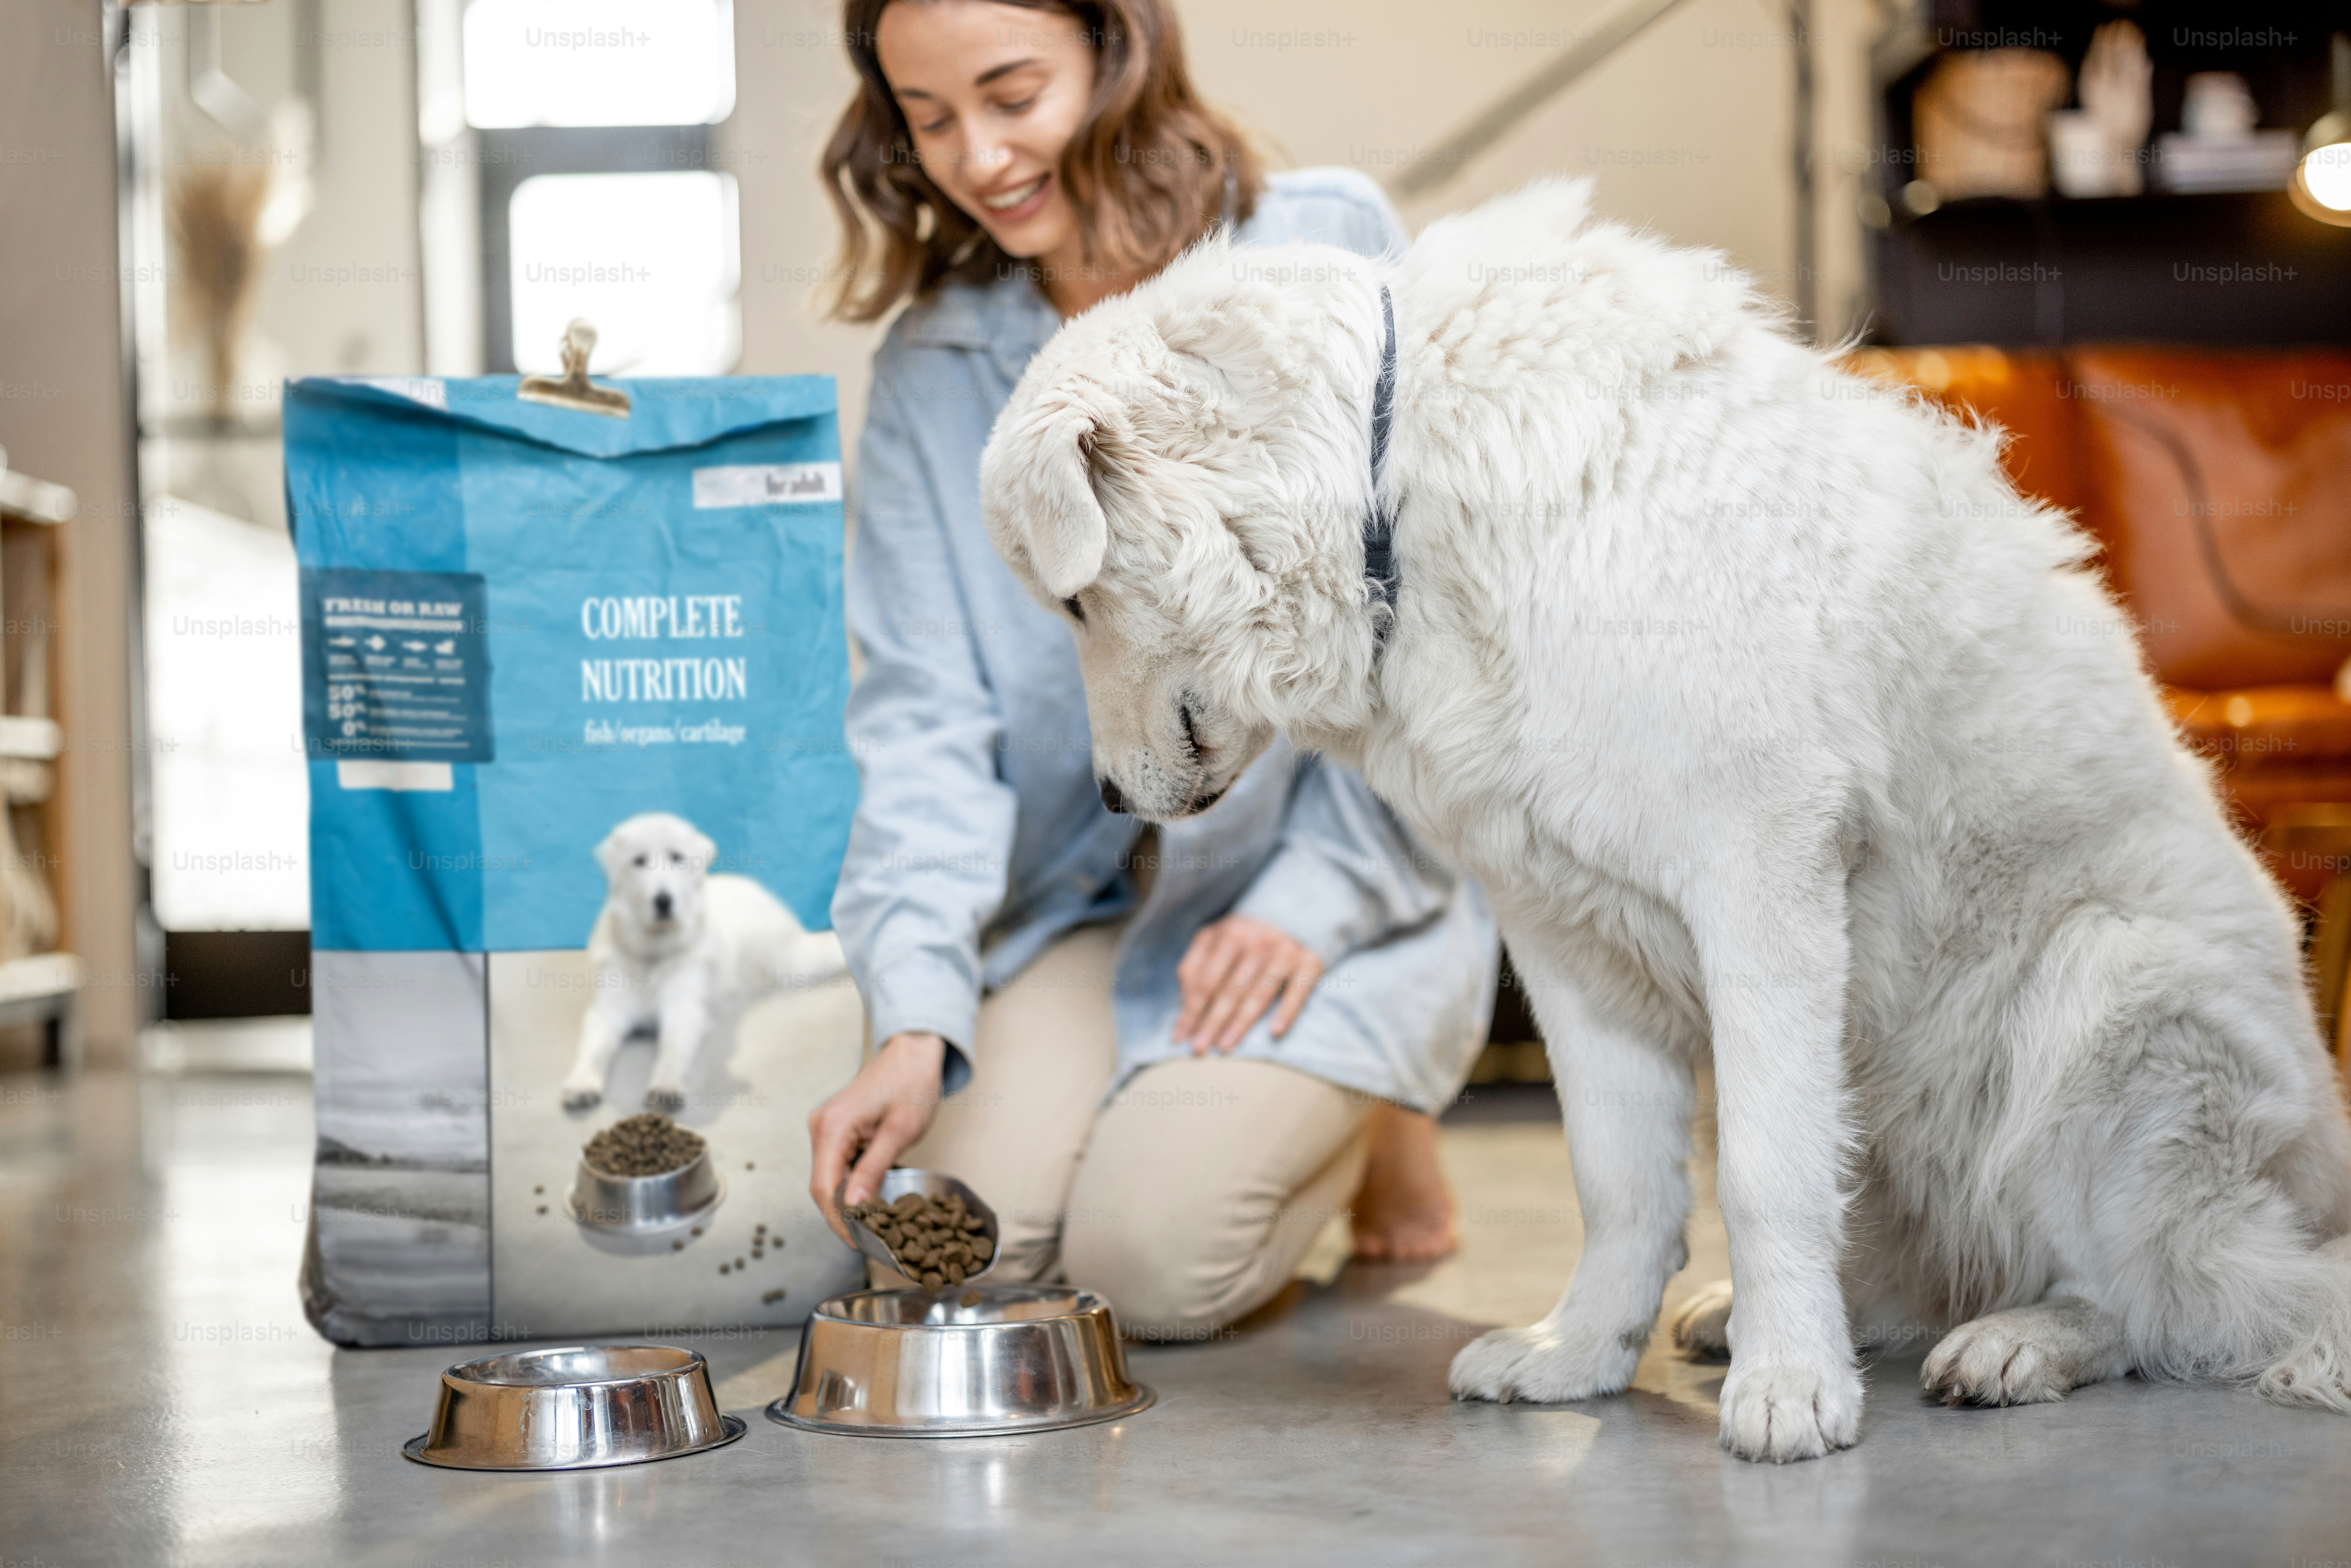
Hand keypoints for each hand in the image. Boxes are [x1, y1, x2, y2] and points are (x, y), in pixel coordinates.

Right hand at [807, 1031, 946, 1244]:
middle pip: (824, 1186)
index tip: (859, 1243)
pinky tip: (872, 1195)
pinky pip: (838, 1164)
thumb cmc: (912, 1084)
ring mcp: (826, 1127)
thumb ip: (873, 1170)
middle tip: (872, 1238)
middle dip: (844, 1215)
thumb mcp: (900, 1132)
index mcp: (832, 1127)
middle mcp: (821, 1127)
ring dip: (849, 1200)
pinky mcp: (835, 1128)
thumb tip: (853, 1207)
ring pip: (830, 1177)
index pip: (824, 1188)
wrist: (913, 1052)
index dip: (838, 1221)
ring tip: (875, 1222)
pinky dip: (853, 1182)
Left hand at [1172, 914, 1324, 1053]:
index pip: (1205, 979)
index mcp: (1229, 934)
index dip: (1191, 1009)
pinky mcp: (1310, 962)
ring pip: (1260, 993)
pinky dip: (1287, 1011)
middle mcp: (1258, 941)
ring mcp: (1285, 952)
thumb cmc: (1245, 936)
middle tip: (1200, 1048)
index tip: (1180, 1036)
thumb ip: (1195, 966)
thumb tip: (1183, 1007)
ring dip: (1241, 1022)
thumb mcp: (1214, 939)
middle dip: (1212, 1021)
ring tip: (1225, 1046)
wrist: (1295, 913)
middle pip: (1230, 989)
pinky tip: (1274, 1032)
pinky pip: (1299, 990)